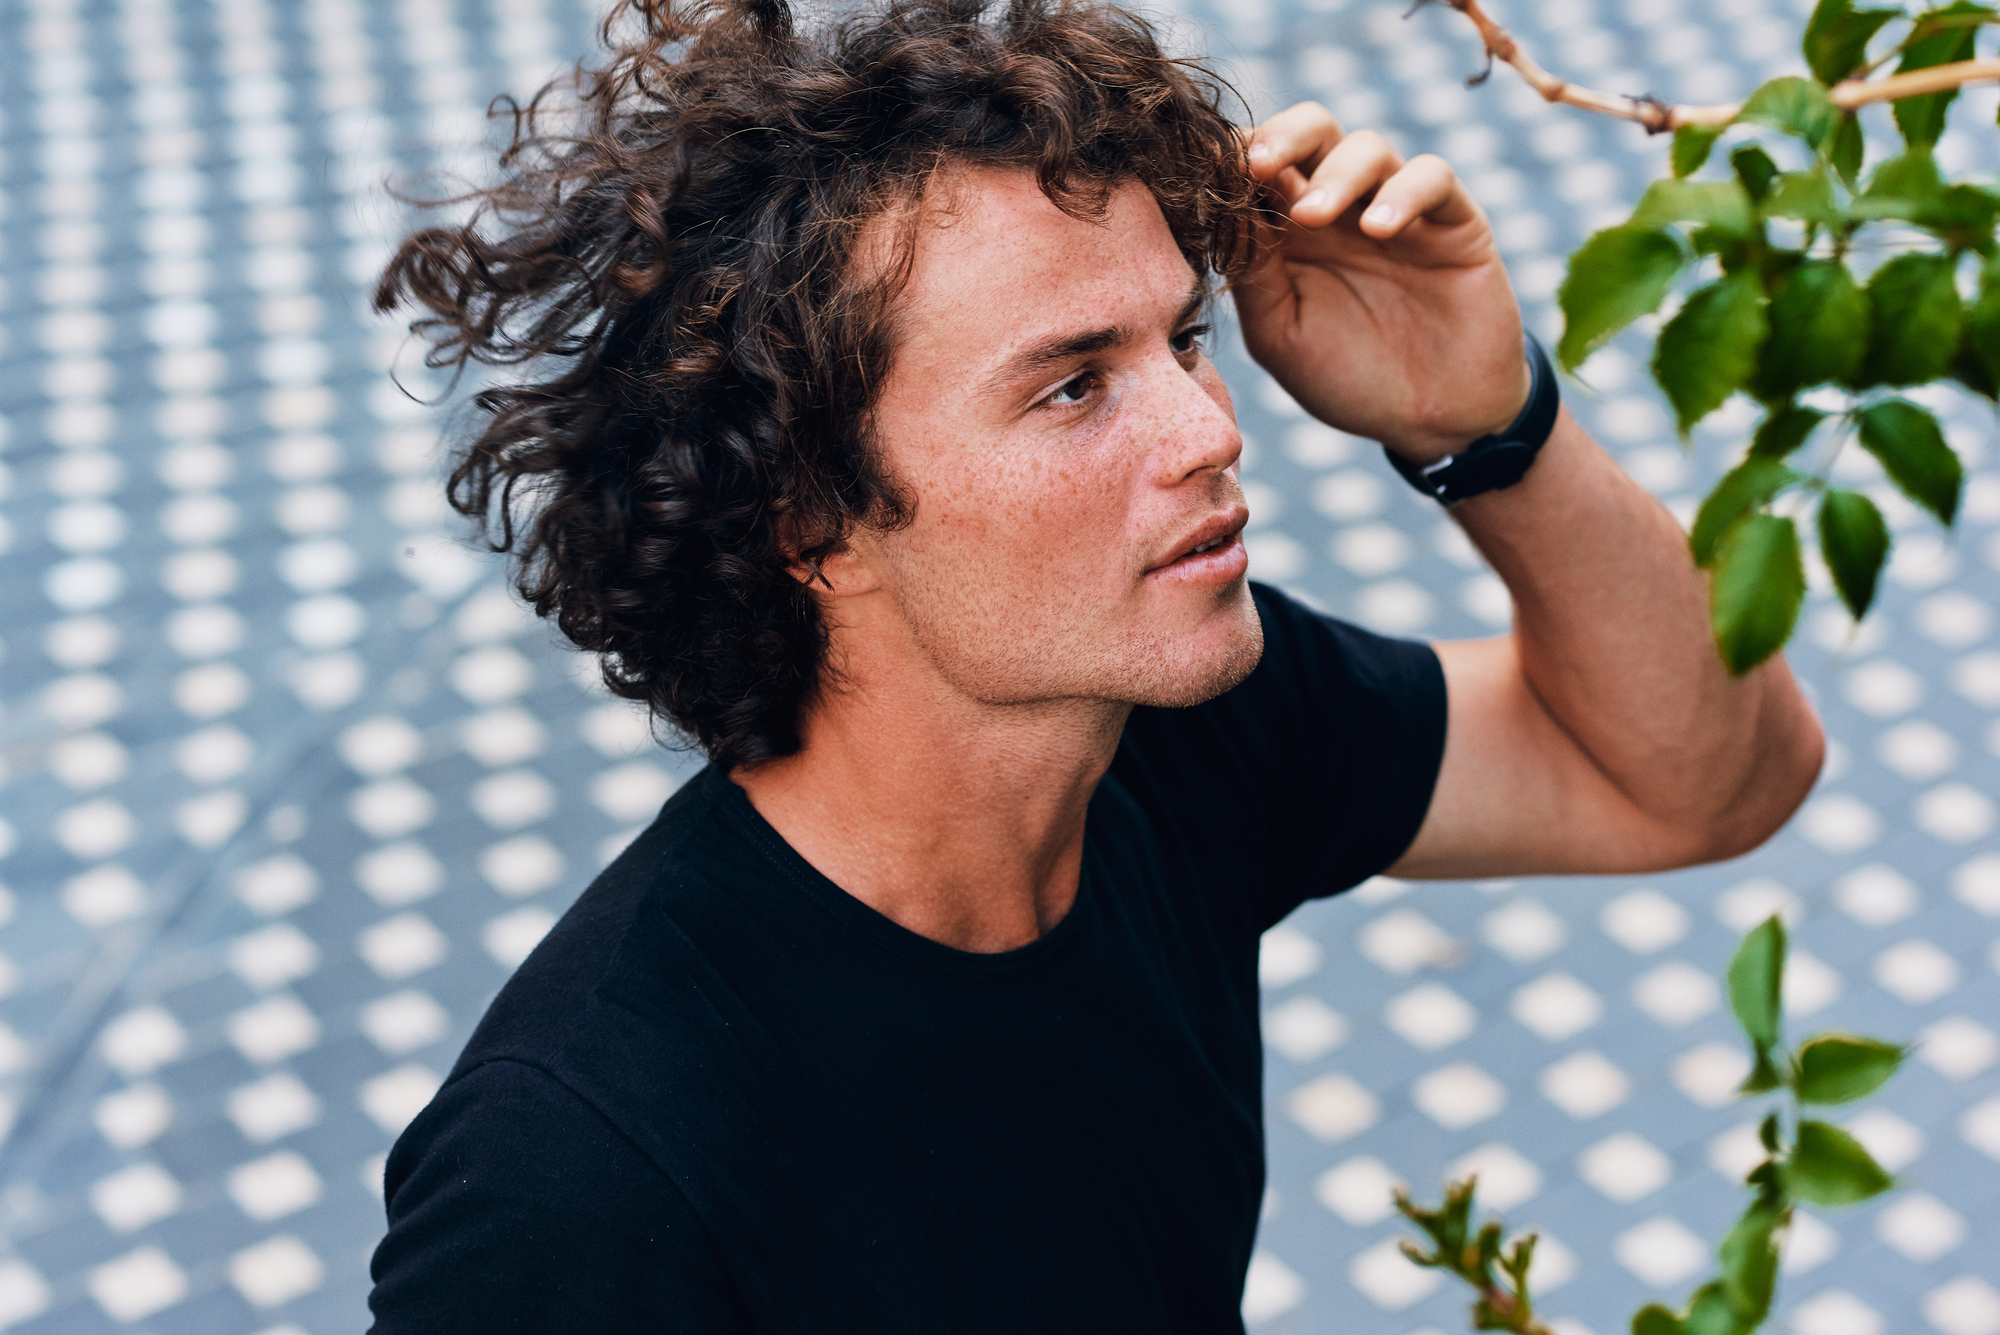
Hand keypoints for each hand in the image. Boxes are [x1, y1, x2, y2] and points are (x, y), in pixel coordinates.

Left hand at [1234, 103, 1528, 463]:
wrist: (1430, 420)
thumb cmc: (1346, 377)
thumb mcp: (1281, 332)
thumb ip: (1252, 270)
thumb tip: (1219, 208)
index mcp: (1289, 229)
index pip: (1260, 166)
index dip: (1235, 156)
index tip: (1206, 165)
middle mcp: (1342, 207)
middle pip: (1312, 131)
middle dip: (1282, 137)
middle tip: (1259, 165)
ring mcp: (1398, 208)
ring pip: (1367, 147)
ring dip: (1334, 174)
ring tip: (1312, 218)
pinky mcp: (1453, 220)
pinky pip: (1432, 178)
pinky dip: (1403, 193)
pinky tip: (1378, 230)